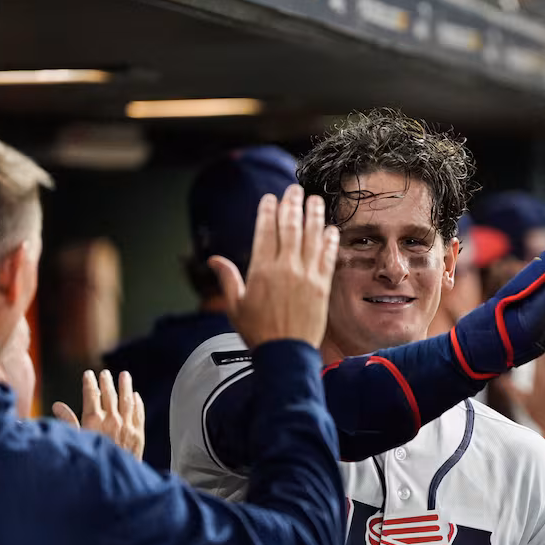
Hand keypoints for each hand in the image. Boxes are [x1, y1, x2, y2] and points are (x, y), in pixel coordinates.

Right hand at [54, 369, 145, 459]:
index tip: (88, 375)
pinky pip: (138, 413)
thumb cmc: (90, 460)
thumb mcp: (76, 441)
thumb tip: (57, 406)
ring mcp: (127, 426)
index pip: (91, 394)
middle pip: (109, 395)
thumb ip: (68, 422)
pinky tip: (136, 396)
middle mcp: (112, 420)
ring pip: (127, 400)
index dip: (89, 383)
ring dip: (125, 386)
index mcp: (94, 420)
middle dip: (106, 382)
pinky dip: (137, 403)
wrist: (113, 479)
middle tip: (105, 374)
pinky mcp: (138, 434)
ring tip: (125, 375)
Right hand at [209, 185, 339, 348]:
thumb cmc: (258, 332)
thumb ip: (227, 278)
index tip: (271, 199)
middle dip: (292, 205)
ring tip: (314, 200)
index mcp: (261, 270)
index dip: (268, 211)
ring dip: (313, 215)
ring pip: (311, 237)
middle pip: (290, 227)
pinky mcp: (322, 286)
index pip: (265, 231)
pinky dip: (329, 241)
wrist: (285, 354)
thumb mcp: (235, 306)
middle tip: (295, 190)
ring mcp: (306, 276)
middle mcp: (285, 268)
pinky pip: (327, 257)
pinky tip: (330, 228)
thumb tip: (214, 260)